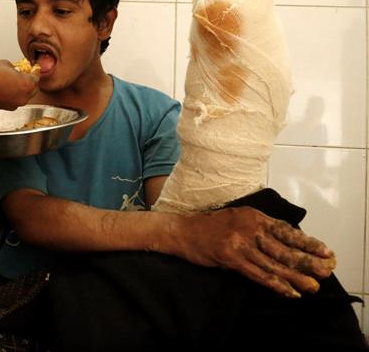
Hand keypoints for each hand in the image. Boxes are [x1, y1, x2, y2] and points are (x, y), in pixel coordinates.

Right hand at [0, 60, 37, 109]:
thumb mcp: (4, 63)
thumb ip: (14, 68)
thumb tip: (15, 71)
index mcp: (26, 85)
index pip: (36, 77)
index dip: (34, 71)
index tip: (33, 68)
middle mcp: (23, 97)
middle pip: (32, 89)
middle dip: (29, 81)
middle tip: (24, 73)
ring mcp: (14, 104)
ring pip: (23, 96)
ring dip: (20, 88)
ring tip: (12, 79)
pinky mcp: (5, 108)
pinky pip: (14, 100)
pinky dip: (12, 94)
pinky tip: (5, 86)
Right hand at [178, 206, 335, 297]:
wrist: (182, 231)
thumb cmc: (210, 227)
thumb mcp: (237, 219)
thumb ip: (259, 228)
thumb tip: (286, 242)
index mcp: (254, 216)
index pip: (286, 230)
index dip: (307, 241)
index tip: (326, 251)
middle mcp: (249, 227)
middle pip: (284, 247)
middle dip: (307, 261)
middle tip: (326, 271)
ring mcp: (240, 243)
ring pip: (274, 263)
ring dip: (296, 277)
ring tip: (313, 286)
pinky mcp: (231, 258)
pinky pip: (259, 274)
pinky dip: (276, 284)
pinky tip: (289, 292)